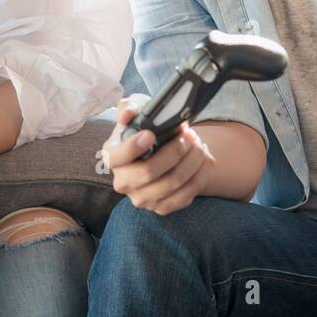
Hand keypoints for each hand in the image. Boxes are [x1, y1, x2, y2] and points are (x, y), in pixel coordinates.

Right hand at [98, 96, 214, 215]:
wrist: (158, 149)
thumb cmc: (145, 127)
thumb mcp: (135, 111)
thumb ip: (130, 108)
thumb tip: (127, 114)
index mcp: (112, 157)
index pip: (117, 157)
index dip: (133, 147)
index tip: (151, 134)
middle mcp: (122, 182)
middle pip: (149, 171)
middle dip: (175, 151)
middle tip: (189, 135)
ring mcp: (141, 198)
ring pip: (172, 183)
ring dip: (192, 162)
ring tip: (200, 145)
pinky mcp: (161, 207)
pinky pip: (185, 196)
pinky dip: (199, 176)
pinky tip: (204, 160)